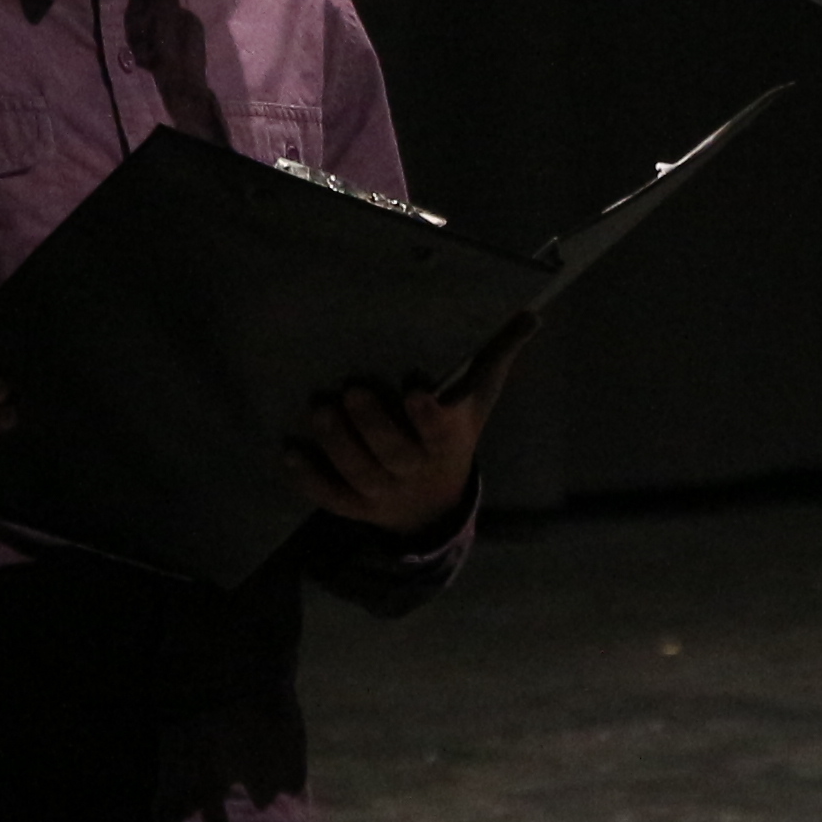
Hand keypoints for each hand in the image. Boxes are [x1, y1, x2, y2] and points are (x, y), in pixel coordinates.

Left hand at [286, 315, 536, 532]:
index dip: (427, 416)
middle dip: (373, 425)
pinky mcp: (356, 506)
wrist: (436, 507)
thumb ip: (499, 356)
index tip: (415, 388)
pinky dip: (310, 479)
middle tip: (350, 391)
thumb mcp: (480, 399)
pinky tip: (291, 451)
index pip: (441, 432)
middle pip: (394, 453)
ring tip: (318, 410)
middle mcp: (416, 470)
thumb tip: (531, 313)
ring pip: (360, 473)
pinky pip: (332, 497)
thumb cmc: (455, 437)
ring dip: (337, 445)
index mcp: (449, 443)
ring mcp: (384, 492)